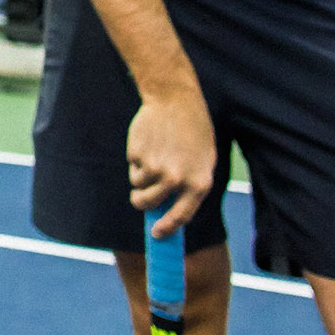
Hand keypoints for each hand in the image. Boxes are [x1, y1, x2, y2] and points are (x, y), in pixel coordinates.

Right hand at [126, 88, 216, 236]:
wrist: (175, 100)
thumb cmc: (193, 132)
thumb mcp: (202, 161)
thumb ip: (190, 185)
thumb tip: (169, 211)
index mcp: (198, 183)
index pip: (181, 216)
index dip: (167, 229)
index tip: (156, 234)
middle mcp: (177, 179)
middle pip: (148, 204)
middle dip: (141, 202)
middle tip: (139, 198)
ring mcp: (155, 167)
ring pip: (138, 185)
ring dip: (140, 177)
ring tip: (151, 156)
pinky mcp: (138, 155)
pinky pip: (133, 166)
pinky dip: (137, 159)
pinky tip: (149, 142)